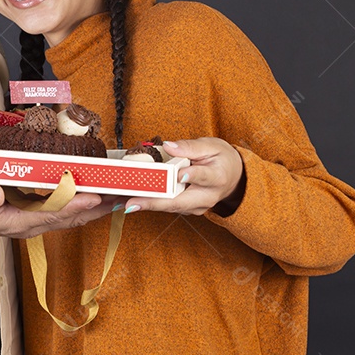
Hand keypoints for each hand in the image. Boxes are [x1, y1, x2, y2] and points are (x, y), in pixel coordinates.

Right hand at [0, 183, 118, 238]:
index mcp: (17, 221)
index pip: (52, 214)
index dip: (73, 205)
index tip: (94, 196)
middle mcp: (32, 223)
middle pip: (71, 217)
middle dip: (98, 207)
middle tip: (123, 196)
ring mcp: (36, 219)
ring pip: (72, 214)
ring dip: (97, 206)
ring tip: (121, 194)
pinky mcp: (37, 212)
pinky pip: (66, 209)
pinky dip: (84, 202)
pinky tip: (98, 194)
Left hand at [121, 137, 244, 215]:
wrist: (232, 177)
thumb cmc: (221, 159)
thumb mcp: (210, 146)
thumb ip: (189, 147)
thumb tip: (170, 146)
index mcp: (216, 177)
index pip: (203, 177)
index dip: (190, 175)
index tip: (178, 175)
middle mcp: (206, 196)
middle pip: (179, 201)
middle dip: (154, 203)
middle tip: (132, 203)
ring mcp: (197, 206)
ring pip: (170, 207)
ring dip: (146, 204)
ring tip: (122, 201)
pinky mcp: (188, 209)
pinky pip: (167, 207)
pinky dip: (149, 203)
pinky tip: (130, 200)